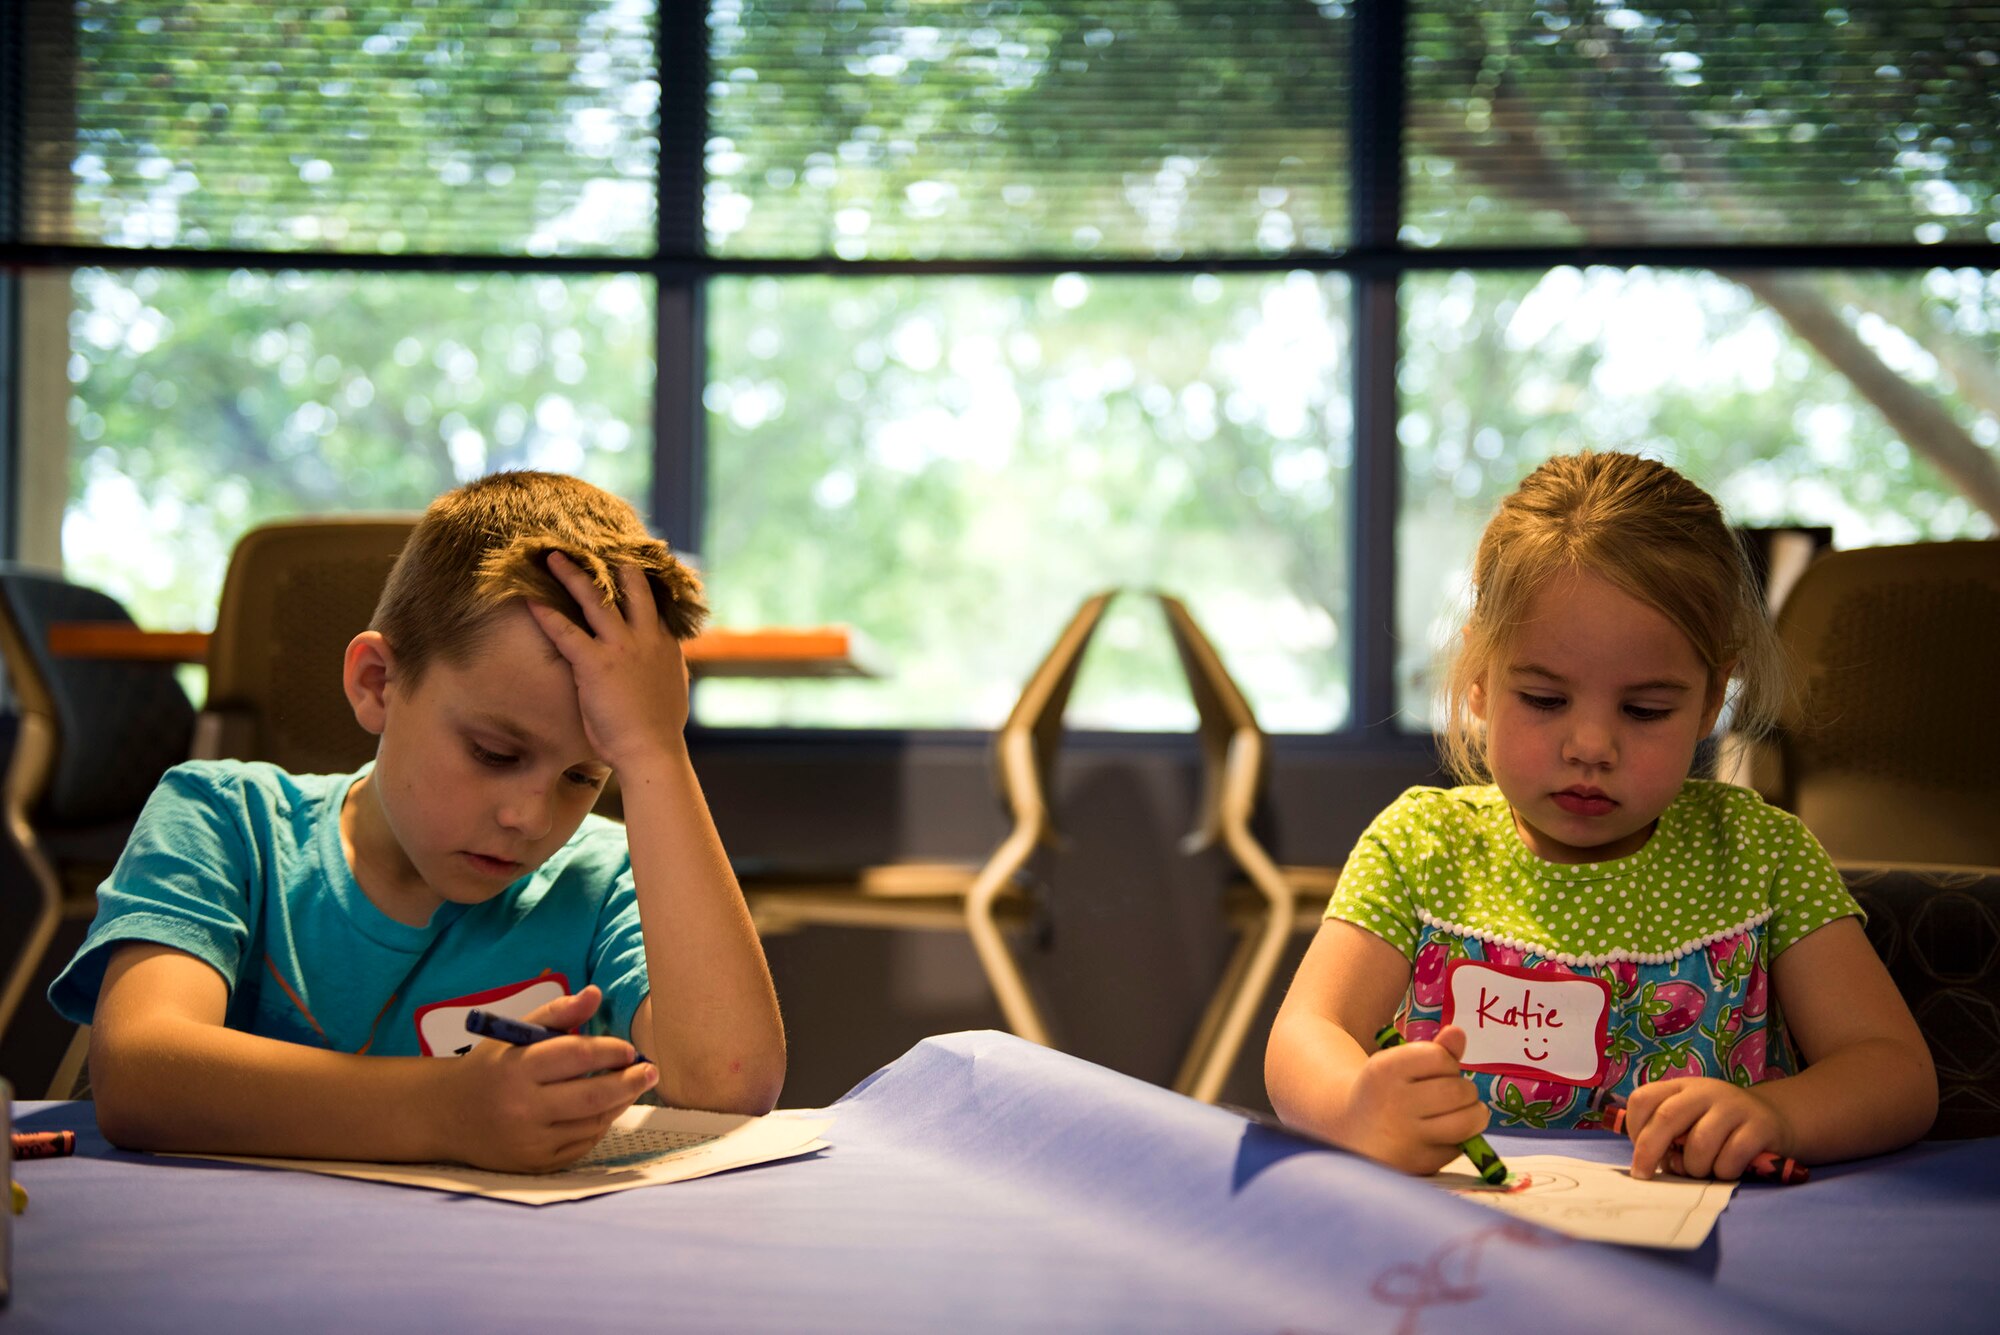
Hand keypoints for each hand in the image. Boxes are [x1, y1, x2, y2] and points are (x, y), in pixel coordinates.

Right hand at [437, 984, 657, 1171]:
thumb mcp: (515, 1033)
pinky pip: (582, 1145)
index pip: (577, 1055)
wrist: (447, 1115)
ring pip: (593, 1123)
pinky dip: (599, 1125)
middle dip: (630, 1082)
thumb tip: (595, 993)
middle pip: (593, 1096)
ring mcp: (529, 1141)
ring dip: (620, 1103)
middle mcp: (522, 1107)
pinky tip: (605, 1110)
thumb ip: (557, 1013)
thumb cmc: (491, 1067)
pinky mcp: (536, 1164)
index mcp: (517, 1067)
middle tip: (651, 1071)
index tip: (629, 1049)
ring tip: (631, 1087)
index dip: (611, 1050)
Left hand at [526, 551, 689, 769]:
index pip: (652, 603)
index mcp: (665, 644)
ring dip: (572, 575)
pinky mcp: (596, 663)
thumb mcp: (674, 689)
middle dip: (613, 564)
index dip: (639, 583)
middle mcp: (645, 637)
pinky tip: (529, 601)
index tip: (628, 566)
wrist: (652, 750)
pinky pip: (565, 632)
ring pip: (595, 599)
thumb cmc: (660, 729)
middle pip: (630, 588)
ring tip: (553, 557)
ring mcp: (621, 647)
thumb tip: (667, 662)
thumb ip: (668, 668)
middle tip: (595, 545)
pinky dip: (546, 615)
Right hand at [1342, 1025, 1490, 1175]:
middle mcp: (1393, 1103)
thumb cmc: (1385, 1092)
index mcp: (1384, 1070)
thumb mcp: (1399, 1064)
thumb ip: (1434, 1049)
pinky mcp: (1419, 1164)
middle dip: (1463, 1090)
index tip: (1434, 1070)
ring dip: (1472, 1114)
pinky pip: (1460, 1146)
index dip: (1445, 1062)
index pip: (1440, 1057)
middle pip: (1459, 1090)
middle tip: (1449, 1094)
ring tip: (1457, 1111)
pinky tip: (1440, 1134)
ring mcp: (1406, 1137)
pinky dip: (1459, 1139)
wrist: (1352, 1133)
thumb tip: (1458, 1033)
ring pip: (1468, 1121)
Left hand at [1622, 1076, 1790, 1179]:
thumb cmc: (1720, 1127)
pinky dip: (1723, 1171)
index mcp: (1681, 1087)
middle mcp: (1705, 1091)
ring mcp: (1734, 1107)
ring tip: (1700, 1171)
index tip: (1637, 1152)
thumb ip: (1668, 1135)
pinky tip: (1726, 1171)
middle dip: (1649, 1150)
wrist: (1774, 1119)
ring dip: (1693, 1167)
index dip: (1633, 1127)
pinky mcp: (1760, 1126)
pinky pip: (1732, 1156)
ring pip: (1699, 1143)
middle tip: (1643, 1175)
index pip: (1643, 1098)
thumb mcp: (1691, 1121)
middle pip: (1666, 1117)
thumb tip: (1648, 1164)